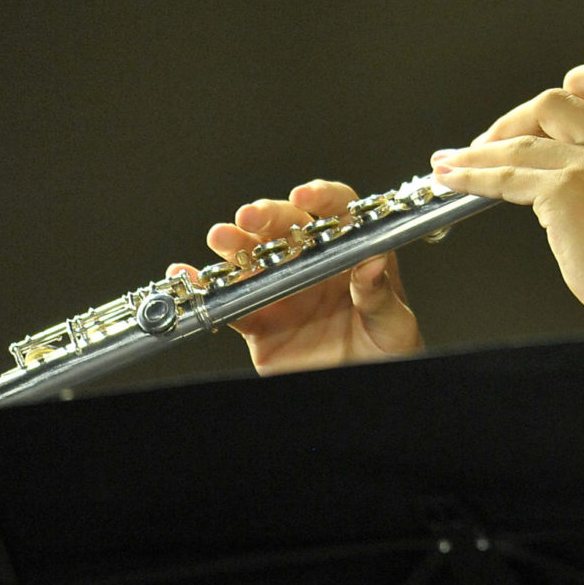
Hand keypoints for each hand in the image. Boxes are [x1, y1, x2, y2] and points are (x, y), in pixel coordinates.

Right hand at [173, 179, 422, 374]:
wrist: (361, 388)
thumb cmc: (387, 353)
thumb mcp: (394, 326)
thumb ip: (380, 296)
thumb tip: (374, 263)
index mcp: (352, 257)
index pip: (339, 213)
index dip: (322, 199)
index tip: (307, 196)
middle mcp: (315, 267)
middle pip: (288, 227)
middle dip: (267, 216)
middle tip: (251, 216)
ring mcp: (284, 291)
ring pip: (254, 258)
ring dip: (234, 244)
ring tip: (221, 238)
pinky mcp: (260, 322)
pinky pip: (231, 303)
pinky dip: (209, 289)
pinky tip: (188, 273)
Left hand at [431, 58, 583, 333]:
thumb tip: (561, 175)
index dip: (576, 81)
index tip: (545, 107)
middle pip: (552, 101)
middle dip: (511, 121)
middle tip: (488, 145)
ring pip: (519, 141)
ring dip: (476, 152)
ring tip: (449, 163)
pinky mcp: (565, 190)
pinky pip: (505, 175)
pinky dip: (472, 176)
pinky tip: (454, 180)